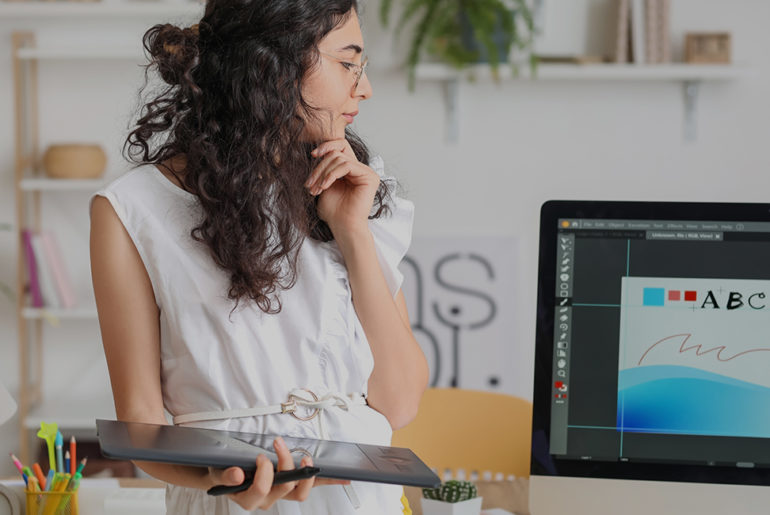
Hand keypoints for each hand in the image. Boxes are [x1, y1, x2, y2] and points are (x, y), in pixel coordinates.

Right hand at [206, 436, 349, 510]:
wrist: (223, 474)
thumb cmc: (222, 472)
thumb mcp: (218, 471)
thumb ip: (225, 475)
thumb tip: (236, 475)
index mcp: (248, 497)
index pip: (261, 490)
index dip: (265, 474)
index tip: (262, 456)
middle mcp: (266, 499)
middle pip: (284, 488)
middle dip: (285, 463)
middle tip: (279, 445)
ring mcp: (280, 494)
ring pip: (299, 493)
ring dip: (306, 475)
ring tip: (305, 458)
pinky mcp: (291, 487)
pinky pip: (310, 486)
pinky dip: (327, 482)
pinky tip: (343, 479)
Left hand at [305, 139, 379, 235]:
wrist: (343, 226)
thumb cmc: (333, 211)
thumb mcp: (324, 184)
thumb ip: (324, 168)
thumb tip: (316, 151)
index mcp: (350, 170)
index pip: (340, 146)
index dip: (326, 146)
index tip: (312, 155)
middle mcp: (360, 169)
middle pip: (336, 152)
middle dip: (319, 167)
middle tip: (309, 184)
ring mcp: (366, 172)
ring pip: (339, 159)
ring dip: (323, 173)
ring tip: (316, 189)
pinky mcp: (370, 177)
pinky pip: (347, 165)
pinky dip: (332, 174)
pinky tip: (325, 186)